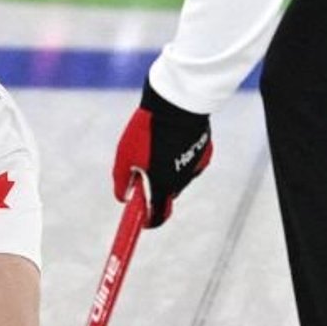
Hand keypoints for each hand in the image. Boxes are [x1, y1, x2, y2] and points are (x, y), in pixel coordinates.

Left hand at [114, 80, 212, 226]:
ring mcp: (196, 166)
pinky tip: (170, 139)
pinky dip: (179, 156)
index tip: (142, 222)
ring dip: (167, 170)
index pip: (159, 216)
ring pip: (179, 176)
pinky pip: (189, 160)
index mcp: (163, 185)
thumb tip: (123, 198)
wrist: (175, 104)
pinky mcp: (204, 151)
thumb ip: (122, 181)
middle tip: (141, 176)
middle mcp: (183, 180)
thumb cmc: (146, 130)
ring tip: (155, 145)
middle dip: (156, 191)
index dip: (149, 222)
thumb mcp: (125, 155)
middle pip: (168, 195)